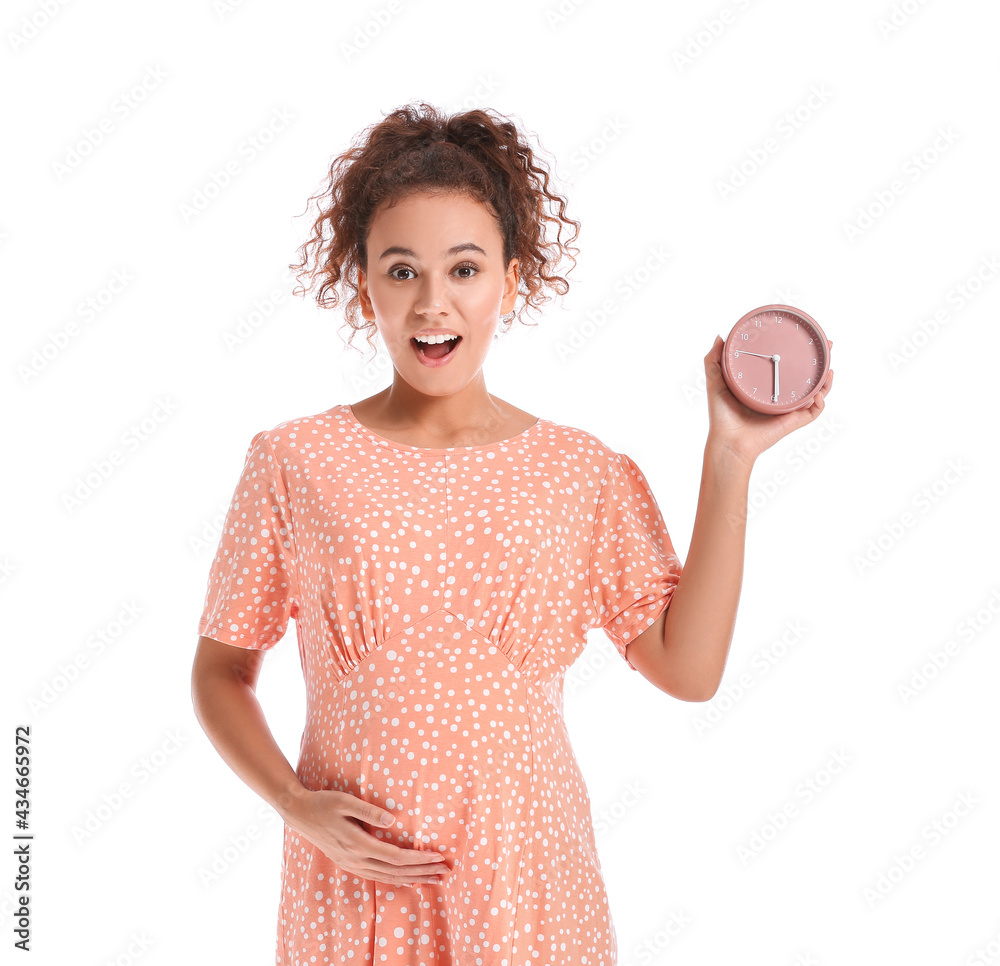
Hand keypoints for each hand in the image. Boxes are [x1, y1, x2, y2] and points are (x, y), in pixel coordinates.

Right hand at [279, 788, 452, 885]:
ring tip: (433, 879)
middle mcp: (355, 859)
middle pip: (396, 871)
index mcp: (358, 844)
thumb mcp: (345, 801)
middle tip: (446, 871)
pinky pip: (377, 877)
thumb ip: (369, 811)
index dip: (419, 859)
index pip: (396, 857)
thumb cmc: (323, 803)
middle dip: (423, 872)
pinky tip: (407, 880)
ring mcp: (351, 864)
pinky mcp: (349, 863)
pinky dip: (395, 880)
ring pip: (387, 878)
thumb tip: (392, 820)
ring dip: (412, 879)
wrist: (299, 814)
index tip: (439, 856)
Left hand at [704, 335, 834, 468]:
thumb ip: (714, 360)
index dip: (797, 353)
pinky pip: (812, 413)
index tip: (804, 337)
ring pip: (815, 394)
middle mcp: (779, 397)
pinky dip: (819, 404)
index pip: (785, 367)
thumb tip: (720, 336)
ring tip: (830, 369)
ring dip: (826, 382)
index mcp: (765, 387)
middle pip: (806, 378)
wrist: (728, 440)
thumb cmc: (721, 416)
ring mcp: (787, 410)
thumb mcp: (716, 382)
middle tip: (828, 346)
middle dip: (820, 363)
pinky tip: (818, 394)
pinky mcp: (792, 422)